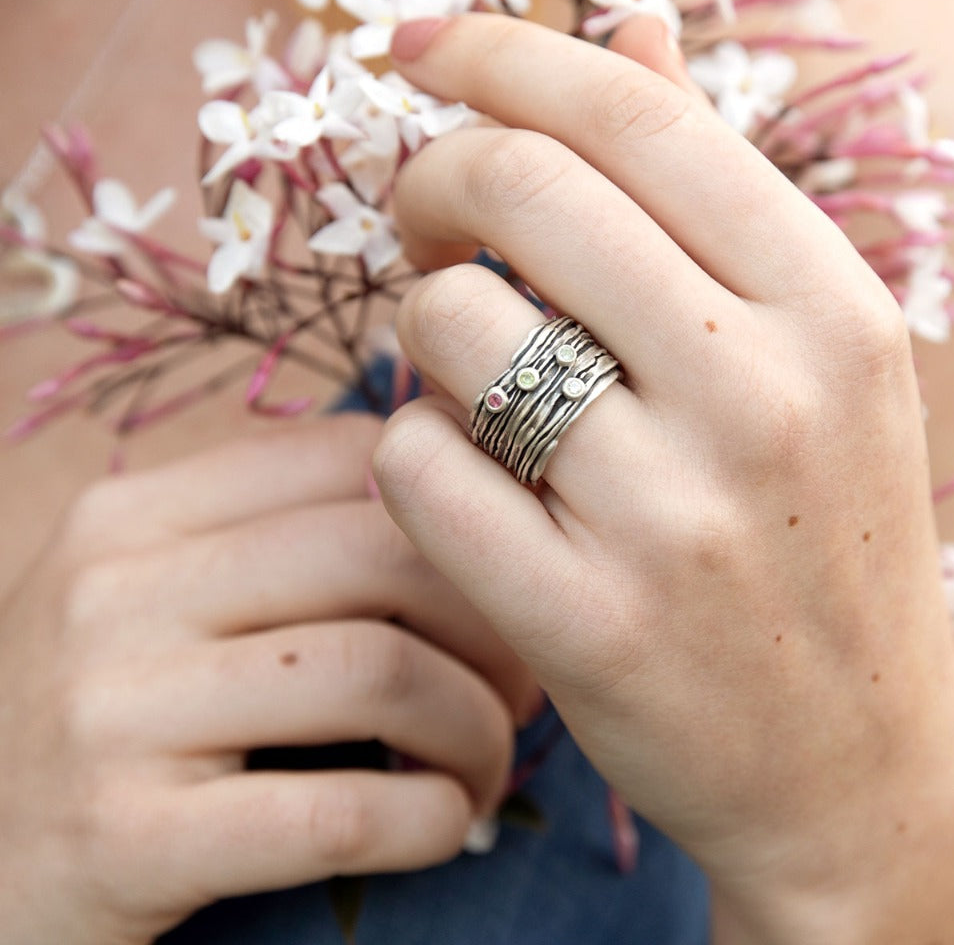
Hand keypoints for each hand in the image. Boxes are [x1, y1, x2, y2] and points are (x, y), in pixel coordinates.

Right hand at [0, 415, 538, 944]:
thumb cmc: (93, 714)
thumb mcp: (146, 592)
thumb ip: (267, 531)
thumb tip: (443, 472)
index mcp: (137, 513)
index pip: (350, 454)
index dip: (462, 506)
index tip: (502, 572)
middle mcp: (118, 589)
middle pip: (382, 553)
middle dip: (491, 621)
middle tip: (520, 684)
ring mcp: (112, 711)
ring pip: (377, 671)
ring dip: (472, 727)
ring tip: (483, 764)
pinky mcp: (121, 840)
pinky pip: (335, 811)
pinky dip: (426, 817)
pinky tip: (445, 823)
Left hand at [372, 15, 953, 942]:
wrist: (852, 759)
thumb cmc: (823, 527)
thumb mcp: (819, 349)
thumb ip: (713, 180)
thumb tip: (628, 18)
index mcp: (832, 304)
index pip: (635, 116)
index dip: (502, 52)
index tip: (420, 42)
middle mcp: (767, 393)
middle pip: (521, 188)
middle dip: (432, 175)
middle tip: (426, 216)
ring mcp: (674, 517)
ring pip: (449, 327)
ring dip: (427, 329)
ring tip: (472, 371)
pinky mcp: (586, 625)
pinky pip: (417, 469)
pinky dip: (414, 450)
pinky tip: (467, 477)